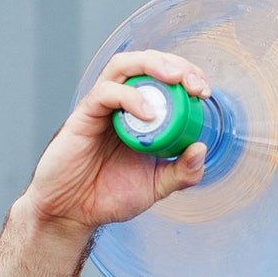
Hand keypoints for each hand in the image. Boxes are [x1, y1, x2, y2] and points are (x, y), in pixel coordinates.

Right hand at [23, 50, 210, 232]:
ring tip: (176, 79)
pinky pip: (105, 93)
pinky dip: (129, 97)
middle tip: (196, 84)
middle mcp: (121, 105)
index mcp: (141, 116)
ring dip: (153, 65)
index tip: (205, 92)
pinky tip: (148, 114)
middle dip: (176, 66)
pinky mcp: (84, 116)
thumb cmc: (110, 195)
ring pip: (124, 66)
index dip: (187, 77)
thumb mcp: (158, 186)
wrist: (73, 212)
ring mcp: (102, 108)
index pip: (164, 80)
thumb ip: (182, 172)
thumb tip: (201, 148)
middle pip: (146, 65)